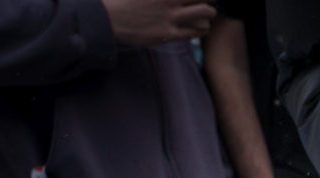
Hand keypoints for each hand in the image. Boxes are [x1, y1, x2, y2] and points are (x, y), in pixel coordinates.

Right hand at [102, 0, 216, 45]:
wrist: (108, 19)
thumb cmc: (120, 0)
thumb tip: (169, 0)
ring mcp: (171, 16)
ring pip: (205, 12)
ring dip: (211, 12)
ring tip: (210, 14)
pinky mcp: (168, 33)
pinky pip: (194, 32)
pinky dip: (203, 30)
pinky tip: (204, 29)